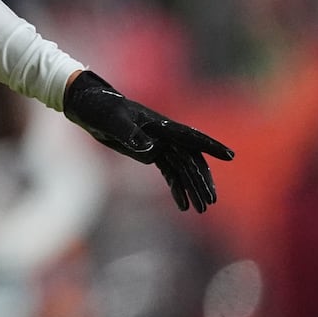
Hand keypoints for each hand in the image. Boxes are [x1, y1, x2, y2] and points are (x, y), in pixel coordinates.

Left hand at [63, 71, 234, 211]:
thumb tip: (152, 150)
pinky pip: (169, 173)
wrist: (87, 107)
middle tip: (210, 201)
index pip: (190, 136)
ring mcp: (159, 145)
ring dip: (192, 188)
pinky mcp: (150, 153)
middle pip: (190, 159)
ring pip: (183, 169)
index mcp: (160, 125)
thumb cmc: (101, 108)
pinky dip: (177, 188)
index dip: (210, 146)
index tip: (230, 156)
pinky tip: (182, 205)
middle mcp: (165, 135)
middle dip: (201, 180)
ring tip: (201, 209)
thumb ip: (130, 133)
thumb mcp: (112, 120)